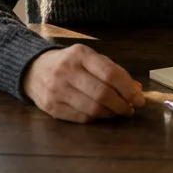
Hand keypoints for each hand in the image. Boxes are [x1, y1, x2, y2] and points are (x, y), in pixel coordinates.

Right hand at [23, 44, 145, 122]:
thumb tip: (136, 89)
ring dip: (111, 113)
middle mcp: (67, 71)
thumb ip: (113, 71)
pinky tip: (103, 114)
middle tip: (130, 109)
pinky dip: (97, 118)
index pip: (110, 73)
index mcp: (80, 54)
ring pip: (93, 109)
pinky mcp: (51, 107)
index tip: (139, 99)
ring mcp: (57, 90)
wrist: (33, 69)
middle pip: (102, 93)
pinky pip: (82, 118)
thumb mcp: (89, 59)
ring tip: (119, 111)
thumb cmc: (69, 63)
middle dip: (122, 104)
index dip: (128, 89)